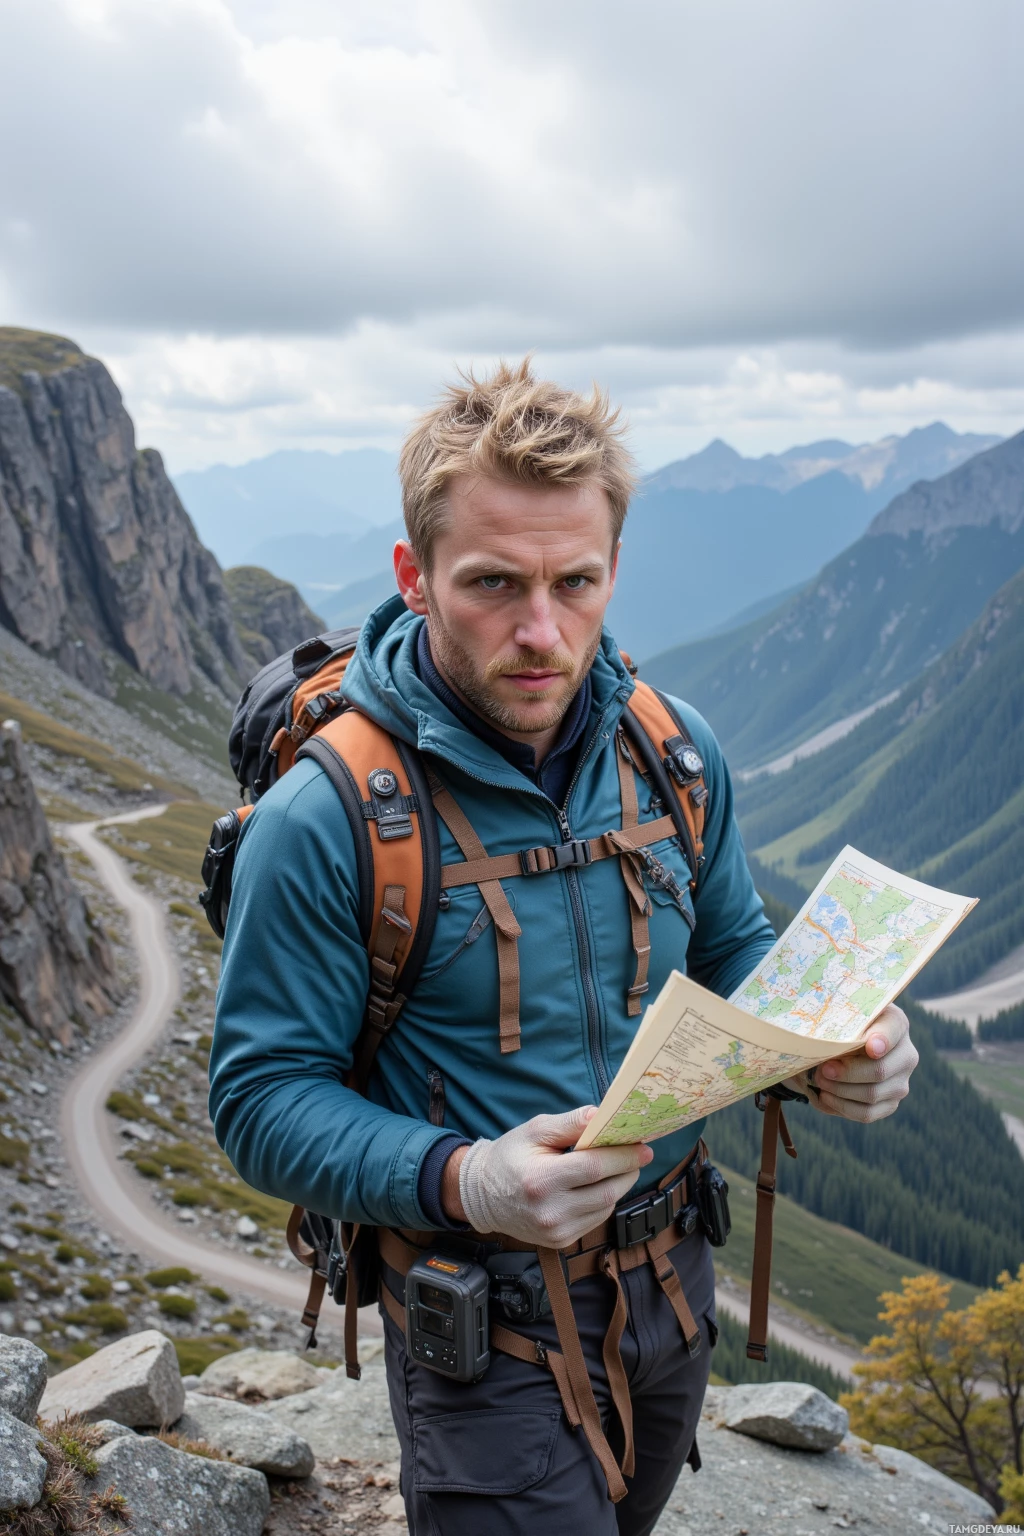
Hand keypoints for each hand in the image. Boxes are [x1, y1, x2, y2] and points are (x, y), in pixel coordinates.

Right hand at [442, 1106, 652, 1248]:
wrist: (483, 1195)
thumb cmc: (510, 1157)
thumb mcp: (534, 1130)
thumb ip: (570, 1123)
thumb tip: (601, 1115)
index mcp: (542, 1180)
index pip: (595, 1167)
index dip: (623, 1156)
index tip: (643, 1146)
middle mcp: (551, 1211)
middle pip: (607, 1191)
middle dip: (628, 1170)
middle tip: (637, 1154)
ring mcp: (556, 1231)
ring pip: (606, 1207)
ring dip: (617, 1186)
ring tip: (616, 1167)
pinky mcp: (561, 1242)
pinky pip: (595, 1219)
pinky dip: (603, 1201)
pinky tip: (596, 1186)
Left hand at [787, 1003, 918, 1122]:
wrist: (840, 1047)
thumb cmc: (838, 1026)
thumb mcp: (837, 1017)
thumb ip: (836, 1024)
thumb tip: (823, 1049)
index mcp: (895, 1023)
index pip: (892, 1031)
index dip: (883, 1040)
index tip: (870, 1047)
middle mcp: (906, 1054)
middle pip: (880, 1070)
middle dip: (847, 1073)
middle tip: (822, 1070)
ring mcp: (900, 1082)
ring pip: (871, 1094)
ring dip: (840, 1090)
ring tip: (819, 1080)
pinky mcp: (890, 1104)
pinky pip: (867, 1113)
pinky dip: (842, 1106)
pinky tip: (826, 1096)